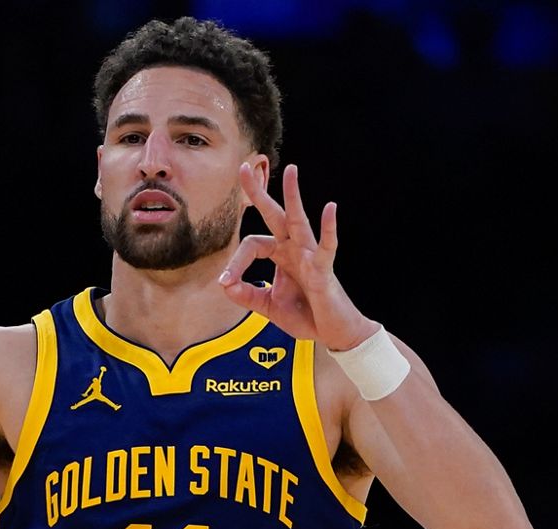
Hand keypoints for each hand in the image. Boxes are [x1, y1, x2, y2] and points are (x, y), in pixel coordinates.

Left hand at [219, 163, 375, 349]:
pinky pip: (326, 246)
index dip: (235, 262)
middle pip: (274, 216)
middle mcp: (294, 250)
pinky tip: (330, 208)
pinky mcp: (324, 270)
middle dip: (258, 193)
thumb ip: (247, 295)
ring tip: (291, 170)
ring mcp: (310, 257)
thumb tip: (224, 285)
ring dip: (293, 196)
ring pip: (299, 221)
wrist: (333, 333)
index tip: (225, 282)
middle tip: (243, 167)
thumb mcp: (268, 307)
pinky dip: (328, 228)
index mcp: (280, 256)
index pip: (252, 245)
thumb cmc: (306, 316)